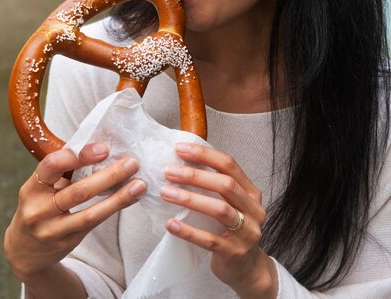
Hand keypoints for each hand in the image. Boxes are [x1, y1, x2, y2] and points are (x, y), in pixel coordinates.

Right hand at [4, 143, 145, 282]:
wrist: (24, 250)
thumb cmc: (40, 205)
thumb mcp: (42, 187)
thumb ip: (63, 170)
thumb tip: (101, 147)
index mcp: (32, 188)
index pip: (52, 166)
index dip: (79, 156)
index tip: (104, 149)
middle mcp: (39, 210)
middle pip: (78, 191)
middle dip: (108, 175)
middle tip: (131, 162)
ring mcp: (53, 230)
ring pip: (90, 212)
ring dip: (119, 197)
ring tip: (139, 184)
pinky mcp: (68, 242)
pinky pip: (95, 223)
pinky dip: (115, 208)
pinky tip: (131, 198)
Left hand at [161, 143, 276, 298]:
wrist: (247, 269)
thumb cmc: (232, 230)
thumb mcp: (230, 204)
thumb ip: (215, 185)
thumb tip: (182, 161)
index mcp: (251, 192)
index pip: (229, 164)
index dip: (204, 155)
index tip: (180, 149)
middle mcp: (254, 209)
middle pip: (225, 185)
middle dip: (194, 175)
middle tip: (168, 171)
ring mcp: (247, 232)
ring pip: (219, 210)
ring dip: (190, 199)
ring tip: (166, 193)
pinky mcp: (235, 253)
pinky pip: (210, 240)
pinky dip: (189, 231)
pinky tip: (171, 224)